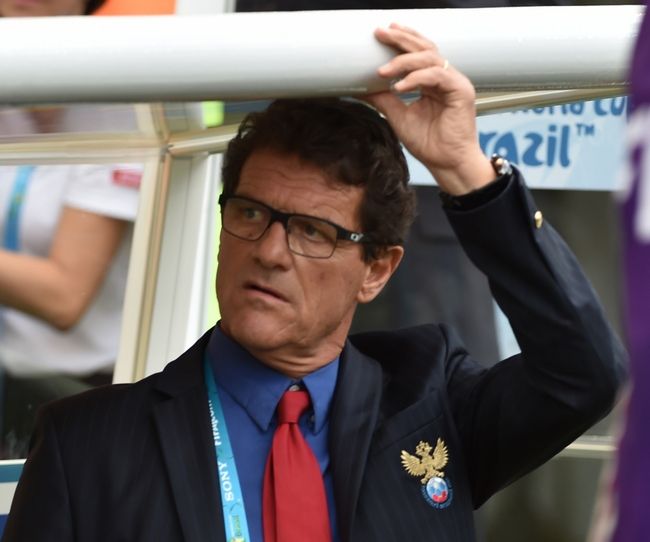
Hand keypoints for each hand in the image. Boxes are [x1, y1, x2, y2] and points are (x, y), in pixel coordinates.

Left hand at [364, 23, 493, 194]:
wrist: (447, 164)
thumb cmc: (430, 144)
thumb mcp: (399, 116)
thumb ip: (384, 99)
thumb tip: (363, 86)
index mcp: (432, 81)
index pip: (417, 53)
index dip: (401, 41)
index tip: (380, 34)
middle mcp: (445, 78)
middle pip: (424, 48)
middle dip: (401, 40)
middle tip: (380, 34)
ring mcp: (455, 82)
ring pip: (430, 58)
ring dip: (404, 61)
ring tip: (383, 71)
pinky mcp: (461, 91)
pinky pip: (436, 76)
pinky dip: (416, 78)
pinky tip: (399, 86)